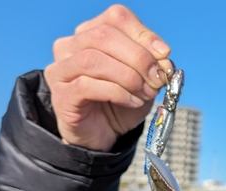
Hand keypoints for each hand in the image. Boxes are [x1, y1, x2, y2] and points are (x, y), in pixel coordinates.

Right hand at [44, 5, 172, 151]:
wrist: (101, 137)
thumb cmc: (118, 106)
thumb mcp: (142, 81)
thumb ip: (151, 65)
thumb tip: (164, 58)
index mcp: (89, 33)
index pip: (115, 18)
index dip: (142, 33)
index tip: (164, 55)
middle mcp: (69, 47)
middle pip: (104, 35)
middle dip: (137, 56)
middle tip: (157, 77)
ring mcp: (61, 70)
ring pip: (93, 59)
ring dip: (127, 76)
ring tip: (145, 92)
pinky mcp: (61, 95)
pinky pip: (87, 86)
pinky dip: (117, 93)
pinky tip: (132, 101)